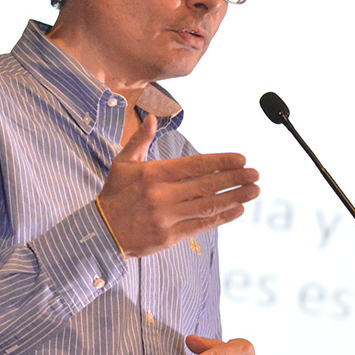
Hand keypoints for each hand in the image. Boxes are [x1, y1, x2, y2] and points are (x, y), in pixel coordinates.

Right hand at [96, 114, 259, 257]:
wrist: (99, 232)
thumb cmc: (114, 195)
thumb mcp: (123, 163)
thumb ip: (140, 140)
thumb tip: (153, 118)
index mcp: (154, 174)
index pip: (195, 165)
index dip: (221, 162)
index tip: (241, 159)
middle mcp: (162, 195)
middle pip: (206, 185)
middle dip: (234, 178)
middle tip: (256, 174)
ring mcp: (166, 217)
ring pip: (207, 206)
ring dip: (234, 197)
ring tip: (253, 191)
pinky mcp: (168, 237)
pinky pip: (200, 225)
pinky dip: (220, 217)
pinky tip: (237, 209)